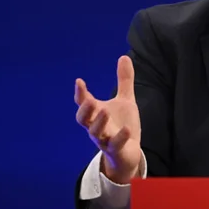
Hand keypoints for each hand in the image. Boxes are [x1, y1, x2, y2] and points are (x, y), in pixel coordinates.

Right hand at [75, 56, 141, 183]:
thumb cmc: (123, 125)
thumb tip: (124, 56)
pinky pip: (115, 144)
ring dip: (99, 122)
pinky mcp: (115, 150)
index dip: (80, 93)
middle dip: (84, 110)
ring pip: (96, 133)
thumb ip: (124, 80)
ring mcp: (104, 139)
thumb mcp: (125, 100)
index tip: (79, 81)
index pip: (84, 103)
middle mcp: (96, 127)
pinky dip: (119, 137)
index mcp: (96, 114)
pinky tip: (126, 130)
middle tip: (88, 99)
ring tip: (104, 110)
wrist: (128, 152)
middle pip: (83, 119)